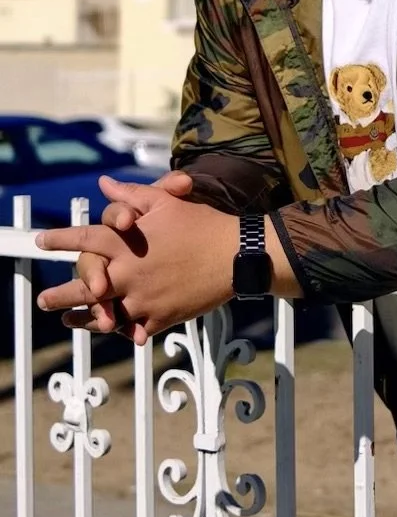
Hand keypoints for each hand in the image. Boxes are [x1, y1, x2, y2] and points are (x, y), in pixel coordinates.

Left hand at [36, 177, 236, 345]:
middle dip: (61, 292)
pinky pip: (133, 328)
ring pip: (103, 312)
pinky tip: (111, 331)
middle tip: (44, 299)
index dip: (60, 239)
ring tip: (66, 320)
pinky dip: (121, 330)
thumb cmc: (202, 224)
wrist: (235, 255)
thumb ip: (131, 195)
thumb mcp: (166, 202)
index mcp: (125, 242)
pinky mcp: (159, 317)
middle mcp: (128, 272)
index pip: (85, 238)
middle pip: (84, 284)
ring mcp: (142, 298)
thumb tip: (104, 185)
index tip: (41, 241)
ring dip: (82, 317)